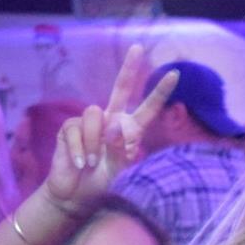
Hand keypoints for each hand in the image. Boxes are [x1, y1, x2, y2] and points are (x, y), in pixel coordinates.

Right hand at [38, 45, 178, 213]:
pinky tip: (80, 163)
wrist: (76, 196)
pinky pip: (76, 130)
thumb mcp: (118, 171)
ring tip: (92, 162)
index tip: (175, 74)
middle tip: (138, 48)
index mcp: (129, 131)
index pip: (147, 108)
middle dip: (129, 68)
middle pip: (120, 89)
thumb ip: (120, 150)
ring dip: (94, 141)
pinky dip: (79, 150)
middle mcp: (110, 121)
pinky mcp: (70, 128)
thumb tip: (113, 125)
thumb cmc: (102, 183)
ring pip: (95, 115)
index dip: (160, 92)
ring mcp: (89, 123)